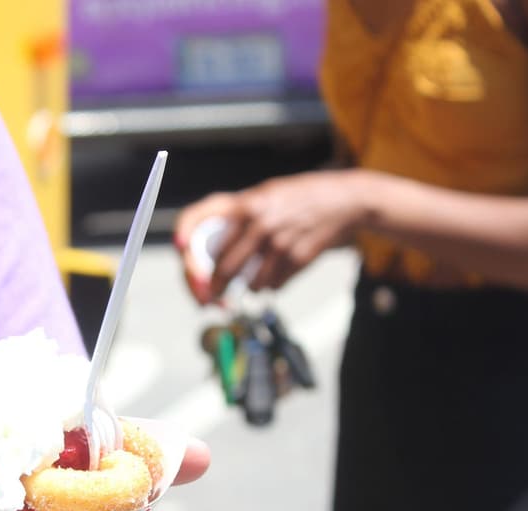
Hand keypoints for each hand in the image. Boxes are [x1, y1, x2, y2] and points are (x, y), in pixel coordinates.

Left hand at [173, 170, 368, 303]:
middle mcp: (258, 221)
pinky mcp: (297, 258)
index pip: (201, 217)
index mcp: (245, 203)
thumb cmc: (300, 198)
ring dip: (250, 287)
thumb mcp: (265, 195)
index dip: (184, 235)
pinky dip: (273, 285)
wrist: (346, 200)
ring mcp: (278, 241)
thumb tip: (206, 252)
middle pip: (222, 266)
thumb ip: (239, 219)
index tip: (180, 254)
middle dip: (213, 288)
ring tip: (257, 277)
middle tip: (211, 298)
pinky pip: (274, 285)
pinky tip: (282, 270)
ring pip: (249, 282)